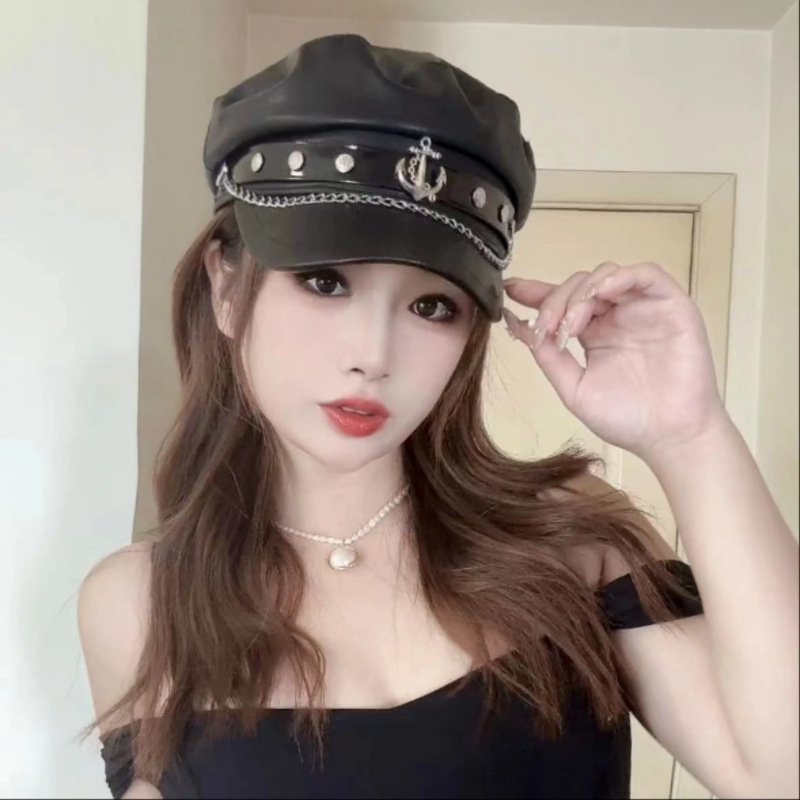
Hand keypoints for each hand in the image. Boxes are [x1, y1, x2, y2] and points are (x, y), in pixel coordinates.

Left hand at [501, 261, 728, 460]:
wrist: (670, 437)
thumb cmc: (626, 419)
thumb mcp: (574, 387)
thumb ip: (547, 356)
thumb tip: (518, 326)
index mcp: (593, 334)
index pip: (562, 303)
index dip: (536, 292)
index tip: (509, 289)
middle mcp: (616, 316)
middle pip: (579, 286)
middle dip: (555, 300)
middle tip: (545, 325)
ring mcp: (642, 309)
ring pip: (607, 275)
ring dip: (582, 291)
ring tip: (570, 321)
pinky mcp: (670, 305)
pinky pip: (646, 275)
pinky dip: (620, 276)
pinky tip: (601, 293)